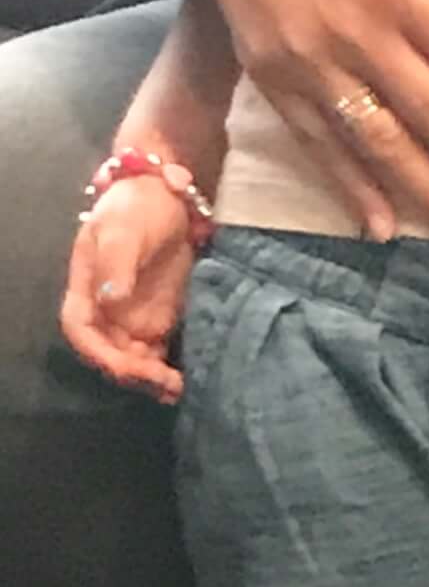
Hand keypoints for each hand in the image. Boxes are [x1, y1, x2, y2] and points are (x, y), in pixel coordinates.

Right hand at [61, 177, 197, 403]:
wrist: (168, 199)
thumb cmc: (136, 208)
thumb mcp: (124, 230)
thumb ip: (117, 264)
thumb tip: (111, 299)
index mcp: (85, 289)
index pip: (81, 330)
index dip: (98, 353)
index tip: (125, 365)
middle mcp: (105, 311)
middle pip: (109, 352)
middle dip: (132, 372)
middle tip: (164, 382)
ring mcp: (131, 317)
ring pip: (133, 359)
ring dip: (150, 378)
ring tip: (177, 387)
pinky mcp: (158, 319)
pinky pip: (157, 353)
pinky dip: (167, 369)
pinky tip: (188, 378)